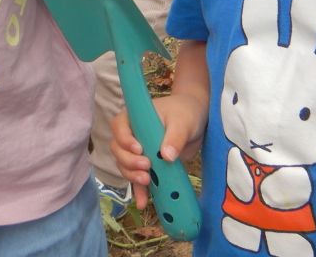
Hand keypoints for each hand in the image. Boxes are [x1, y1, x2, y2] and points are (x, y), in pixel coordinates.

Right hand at [110, 94, 206, 208]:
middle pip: (118, 149)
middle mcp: (132, 135)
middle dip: (129, 162)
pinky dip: (140, 191)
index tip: (139, 149)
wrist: (196, 121)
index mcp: (135, 118)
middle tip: (147, 167)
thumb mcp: (182, 122)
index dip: (125, 140)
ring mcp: (139, 152)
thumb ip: (175, 137)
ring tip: (147, 182)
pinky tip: (143, 203)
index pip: (119, 126)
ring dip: (132, 176)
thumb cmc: (185, 113)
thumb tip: (166, 156)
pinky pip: (139, 179)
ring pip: (125, 166)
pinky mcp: (148, 166)